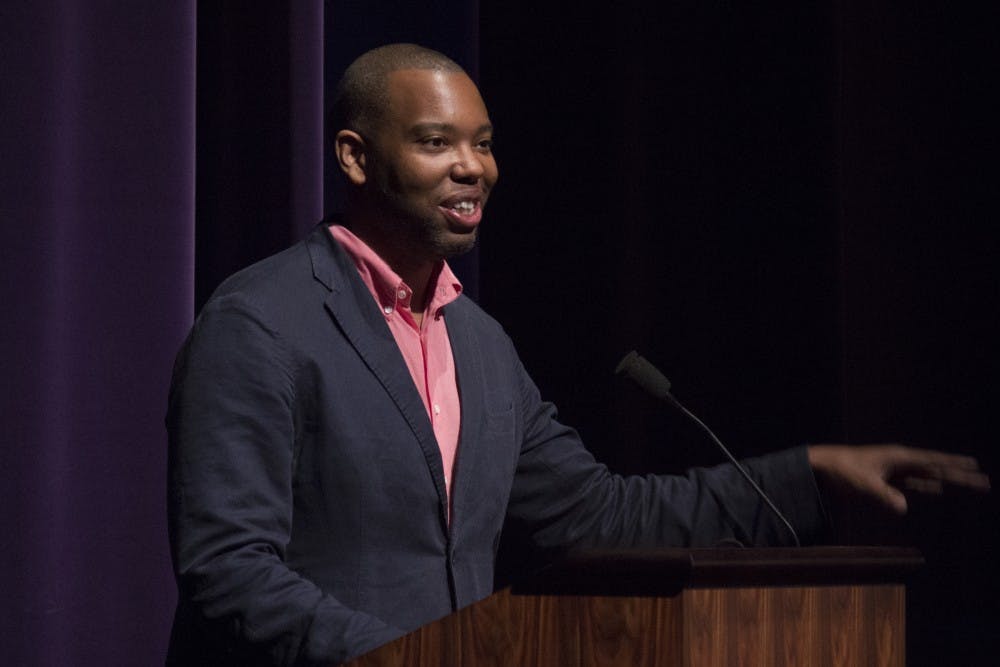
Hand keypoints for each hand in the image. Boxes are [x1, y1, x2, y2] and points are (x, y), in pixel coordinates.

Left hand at [807, 444, 990, 513]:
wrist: (819, 468)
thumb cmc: (840, 471)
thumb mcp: (862, 484)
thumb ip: (883, 495)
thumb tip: (903, 508)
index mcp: (897, 457)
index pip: (932, 462)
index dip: (954, 465)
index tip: (975, 465)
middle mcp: (898, 462)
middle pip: (936, 470)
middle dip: (960, 476)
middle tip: (984, 481)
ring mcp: (892, 471)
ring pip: (926, 478)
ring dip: (946, 481)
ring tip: (967, 482)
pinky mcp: (884, 481)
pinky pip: (911, 485)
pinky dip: (925, 488)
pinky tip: (936, 490)